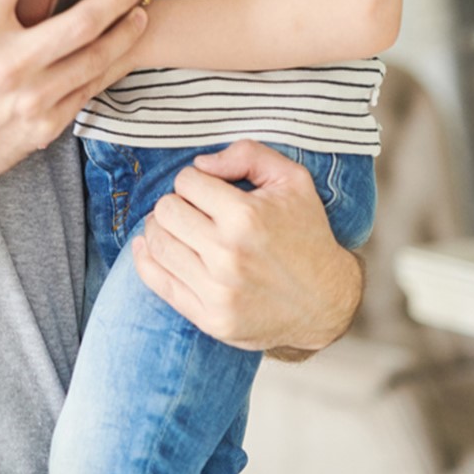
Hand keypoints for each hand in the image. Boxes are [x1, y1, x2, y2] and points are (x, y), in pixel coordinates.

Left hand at [131, 140, 360, 353]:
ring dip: (160, 229)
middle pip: (165, 211)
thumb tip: (201, 163)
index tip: (208, 191)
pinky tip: (152, 247)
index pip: (186, 182)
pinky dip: (147, 260)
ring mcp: (217, 291)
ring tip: (177, 228)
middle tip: (191, 209)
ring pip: (157, 244)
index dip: (195, 181)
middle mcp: (228, 255)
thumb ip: (248, 154)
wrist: (327, 302)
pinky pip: (157, 283)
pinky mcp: (210, 319)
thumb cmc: (307, 234)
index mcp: (246, 217)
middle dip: (175, 203)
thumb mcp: (292, 180)